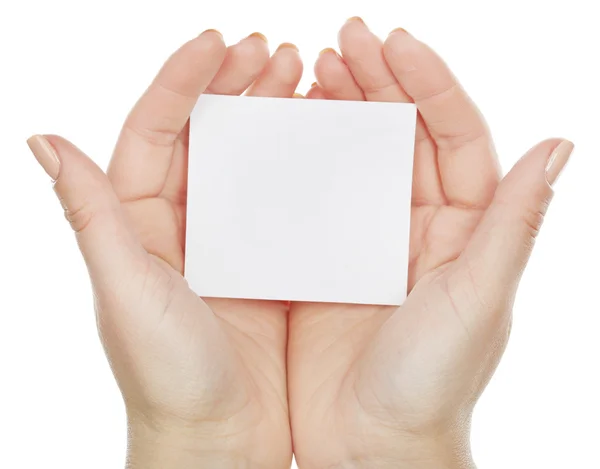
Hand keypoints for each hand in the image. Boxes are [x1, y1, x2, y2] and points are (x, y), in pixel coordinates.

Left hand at [27, 30, 301, 468]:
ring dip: (270, 116)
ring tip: (303, 79)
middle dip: (235, 87)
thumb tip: (44, 140)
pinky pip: (278, 200)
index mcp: (139, 223)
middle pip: (204, 135)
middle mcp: (179, 224)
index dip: (182, 82)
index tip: (216, 44)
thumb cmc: (169, 379)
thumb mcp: (128, 292)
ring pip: (245, 160)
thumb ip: (93, 216)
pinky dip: (297, 164)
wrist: (219, 441)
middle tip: (274, 54)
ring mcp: (226, 241)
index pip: (154, 131)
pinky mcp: (265, 262)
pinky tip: (322, 142)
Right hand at [288, 18, 572, 468]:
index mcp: (465, 230)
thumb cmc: (429, 387)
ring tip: (310, 70)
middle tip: (344, 40)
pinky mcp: (327, 262)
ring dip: (338, 112)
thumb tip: (558, 144)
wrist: (370, 448)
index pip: (455, 136)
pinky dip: (302, 160)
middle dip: (379, 82)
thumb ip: (513, 224)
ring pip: (358, 159)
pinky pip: (316, 197)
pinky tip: (281, 133)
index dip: (429, 84)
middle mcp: (421, 228)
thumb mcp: (477, 300)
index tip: (395, 43)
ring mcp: (370, 242)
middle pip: (404, 136)